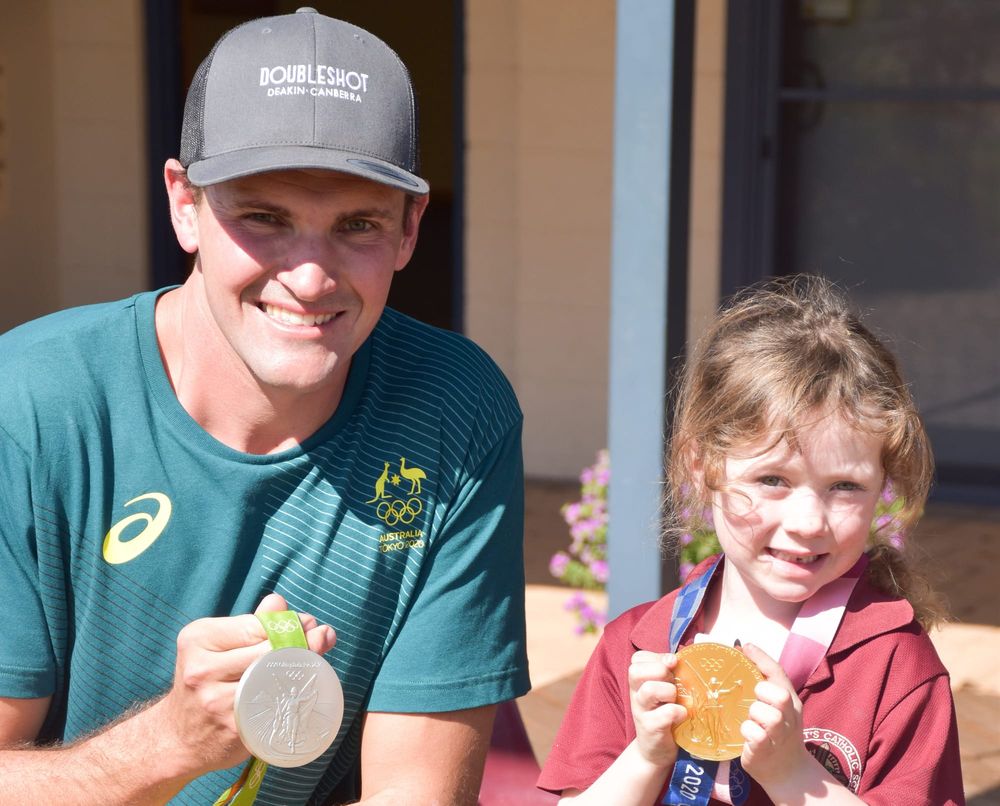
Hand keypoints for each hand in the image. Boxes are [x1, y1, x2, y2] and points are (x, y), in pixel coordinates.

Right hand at [156, 594, 336, 775]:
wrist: (179, 738)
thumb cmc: (206, 682)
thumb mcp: (218, 646)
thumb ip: (251, 625)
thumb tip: (280, 603)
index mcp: (198, 639)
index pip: (256, 625)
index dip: (288, 624)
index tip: (309, 623)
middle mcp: (201, 669)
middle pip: (268, 650)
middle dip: (302, 642)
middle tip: (322, 639)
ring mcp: (215, 700)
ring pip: (274, 676)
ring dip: (301, 668)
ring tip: (315, 663)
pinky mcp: (232, 726)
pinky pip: (273, 704)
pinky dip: (291, 696)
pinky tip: (299, 691)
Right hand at [628, 650, 687, 767]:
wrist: (657, 751)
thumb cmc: (665, 715)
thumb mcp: (665, 690)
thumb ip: (671, 673)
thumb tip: (688, 651)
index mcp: (639, 681)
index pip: (637, 658)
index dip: (657, 657)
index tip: (672, 664)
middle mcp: (636, 694)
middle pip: (636, 670)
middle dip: (660, 671)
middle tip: (672, 683)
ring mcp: (641, 711)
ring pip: (648, 690)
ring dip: (668, 691)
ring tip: (676, 699)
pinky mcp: (650, 728)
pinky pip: (664, 714)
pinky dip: (677, 712)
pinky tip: (682, 716)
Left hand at [738, 643, 812, 785]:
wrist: (787, 771)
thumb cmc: (776, 733)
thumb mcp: (777, 707)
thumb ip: (763, 683)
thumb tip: (741, 650)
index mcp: (792, 701)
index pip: (780, 674)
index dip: (762, 658)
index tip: (745, 647)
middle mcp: (789, 717)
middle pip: (780, 695)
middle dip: (763, 692)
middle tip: (755, 698)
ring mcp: (779, 735)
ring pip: (767, 715)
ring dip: (754, 714)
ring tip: (750, 720)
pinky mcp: (765, 750)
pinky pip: (755, 735)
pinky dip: (747, 731)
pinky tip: (746, 736)